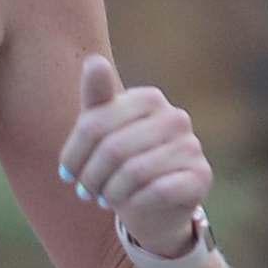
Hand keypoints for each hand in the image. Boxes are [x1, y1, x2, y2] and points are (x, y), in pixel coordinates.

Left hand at [58, 56, 211, 251]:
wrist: (156, 205)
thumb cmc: (123, 162)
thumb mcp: (102, 130)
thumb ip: (96, 98)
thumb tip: (93, 61)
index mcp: (148, 99)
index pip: (94, 125)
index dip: (73, 154)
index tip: (66, 173)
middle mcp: (175, 118)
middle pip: (112, 149)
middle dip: (91, 177)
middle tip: (85, 192)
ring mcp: (191, 146)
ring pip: (134, 172)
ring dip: (111, 192)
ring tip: (105, 199)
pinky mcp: (200, 176)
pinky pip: (158, 191)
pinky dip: (136, 203)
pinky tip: (130, 207)